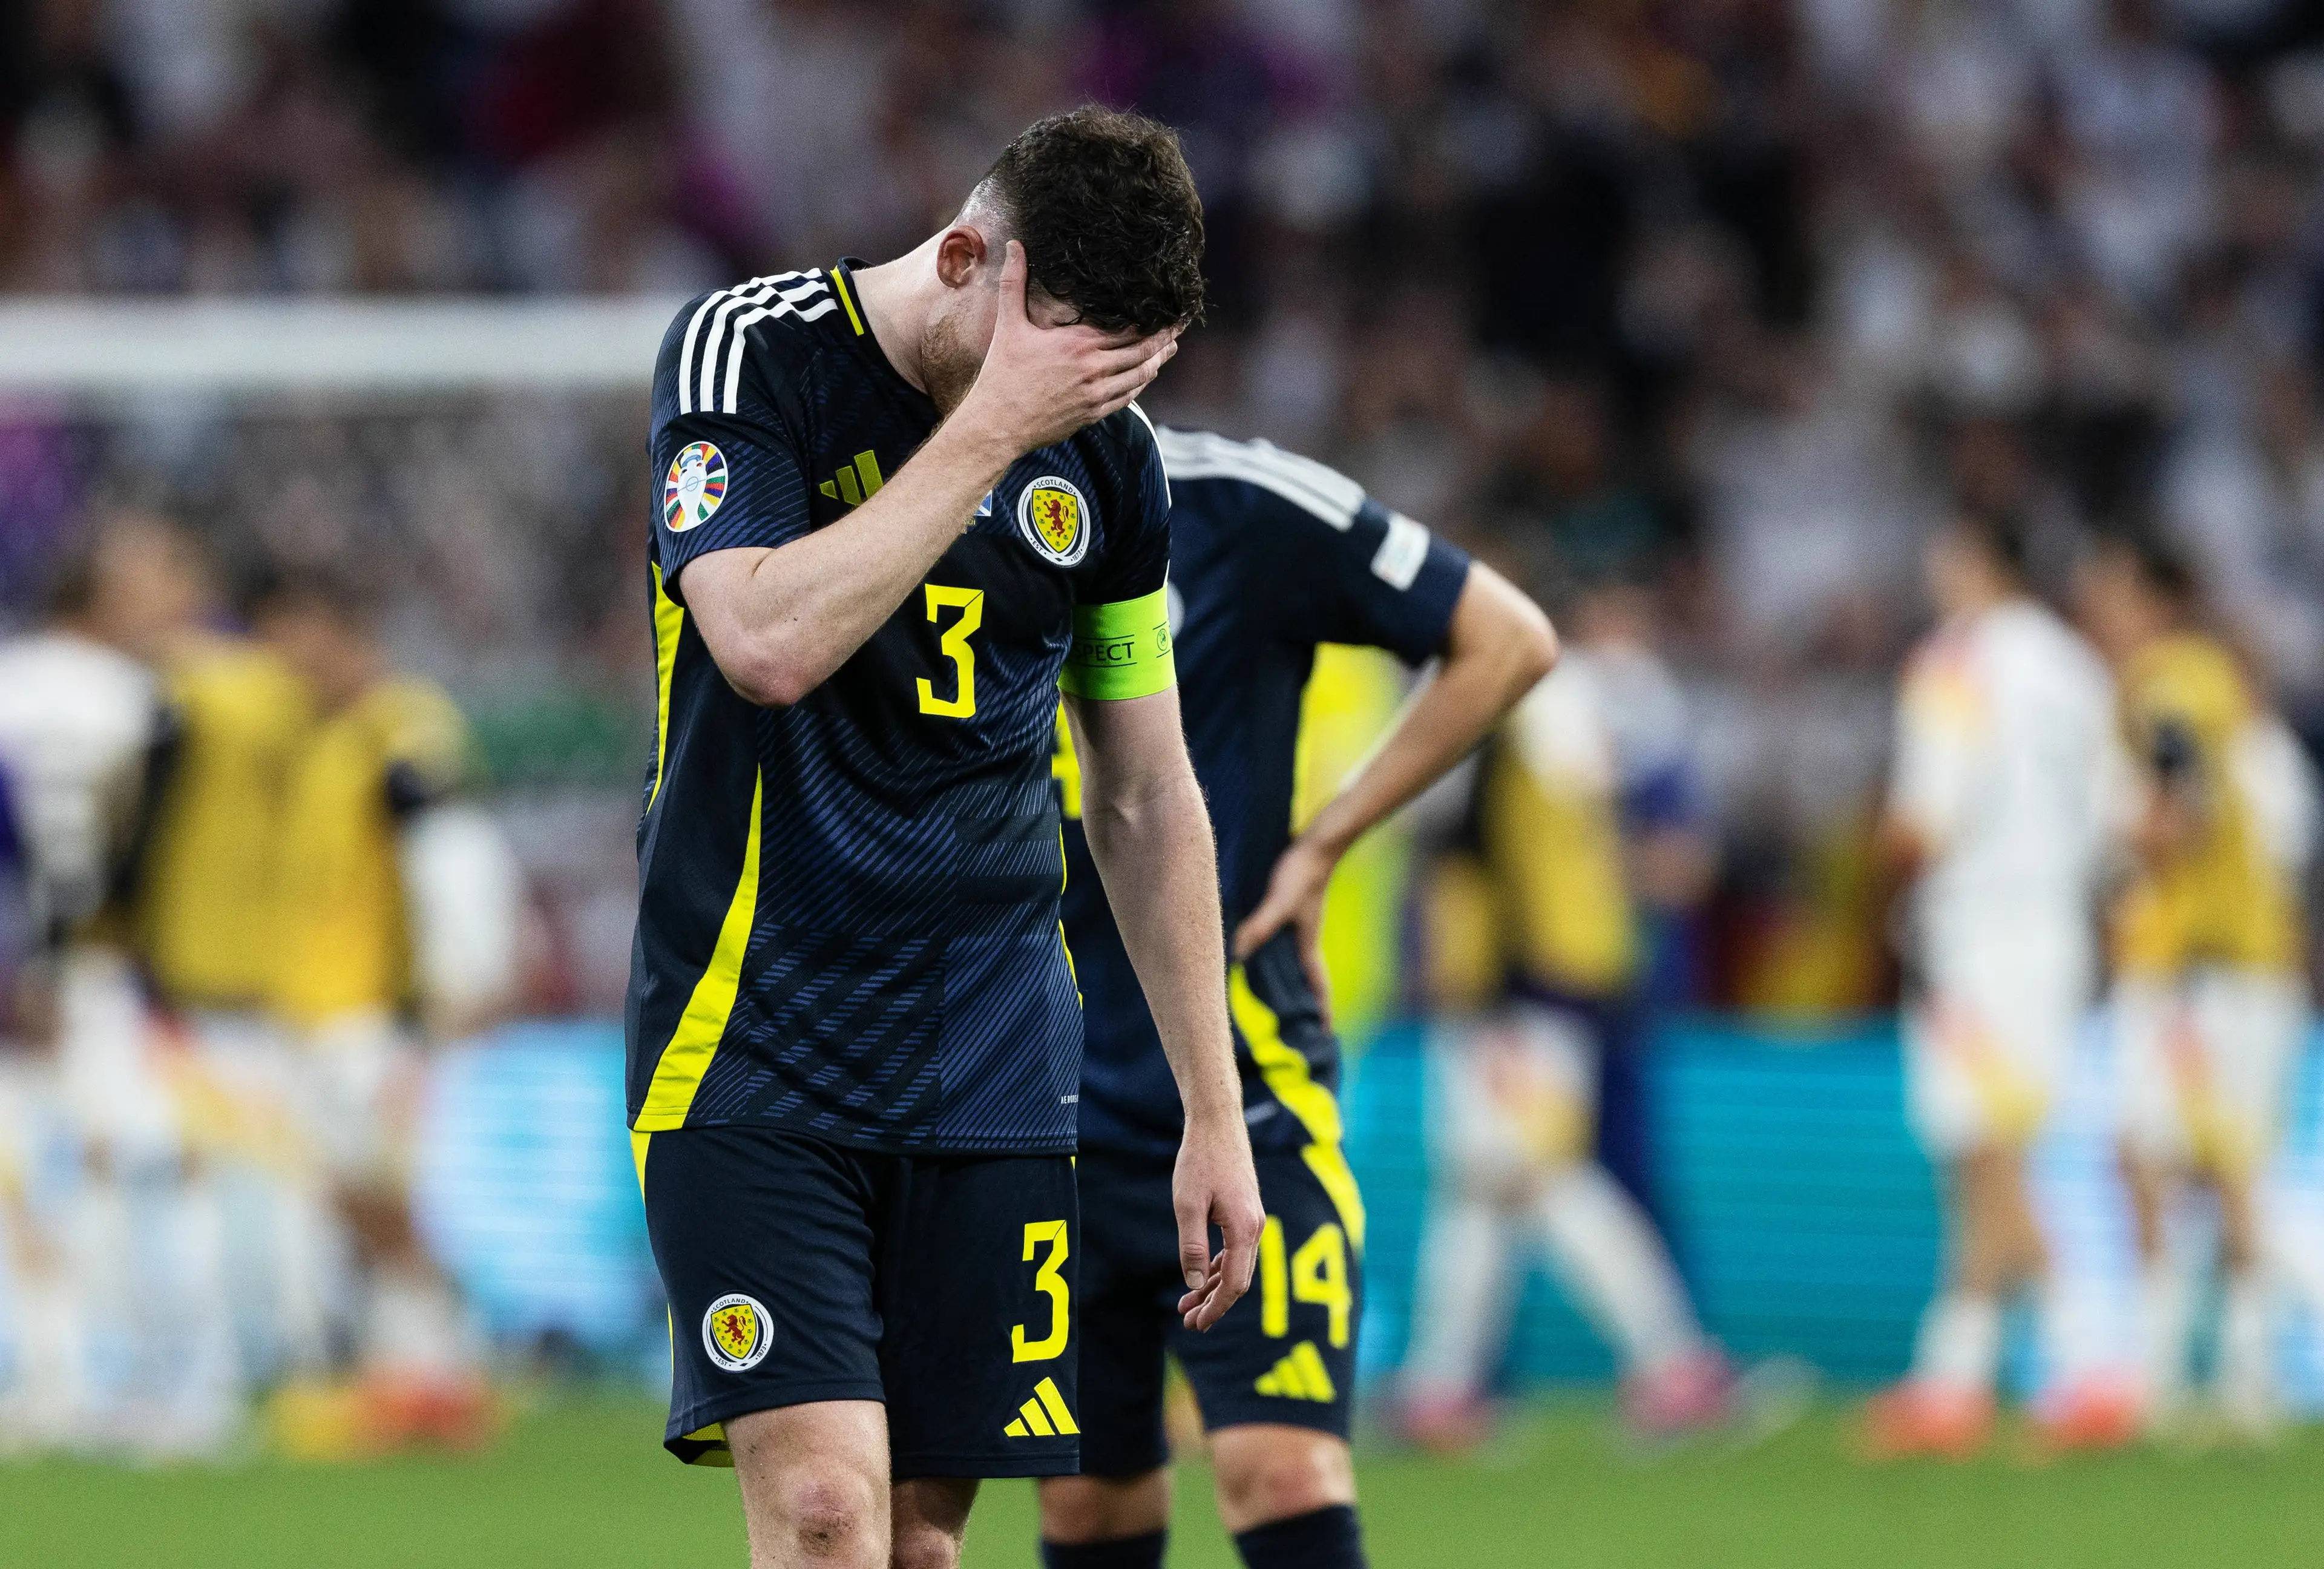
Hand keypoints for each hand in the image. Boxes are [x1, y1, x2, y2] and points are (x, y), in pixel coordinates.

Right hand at [957, 241, 1178, 453]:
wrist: (998, 423)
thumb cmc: (1002, 374)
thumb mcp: (1009, 324)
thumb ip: (1014, 283)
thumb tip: (1013, 244)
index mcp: (1078, 343)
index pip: (1128, 328)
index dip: (1152, 320)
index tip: (1167, 309)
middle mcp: (1094, 368)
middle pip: (1142, 350)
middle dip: (1164, 337)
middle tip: (1181, 326)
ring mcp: (1097, 394)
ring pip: (1140, 375)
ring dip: (1158, 360)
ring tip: (1171, 349)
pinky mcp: (1093, 413)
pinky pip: (1127, 397)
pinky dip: (1141, 384)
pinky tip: (1146, 376)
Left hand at [1172, 1109, 1263, 1330]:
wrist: (1218, 1123)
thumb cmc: (1199, 1160)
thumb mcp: (1187, 1205)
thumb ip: (1192, 1246)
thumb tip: (1194, 1284)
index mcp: (1244, 1229)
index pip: (1233, 1284)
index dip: (1215, 1308)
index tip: (1196, 1323)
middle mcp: (1255, 1228)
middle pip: (1238, 1280)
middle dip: (1214, 1303)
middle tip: (1189, 1321)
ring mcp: (1253, 1219)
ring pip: (1237, 1266)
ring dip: (1214, 1287)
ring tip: (1188, 1304)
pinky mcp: (1246, 1212)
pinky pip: (1236, 1250)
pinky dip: (1219, 1266)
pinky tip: (1203, 1276)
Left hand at [1232, 834, 1339, 1030]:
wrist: (1316, 845)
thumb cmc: (1302, 874)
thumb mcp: (1280, 902)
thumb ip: (1261, 926)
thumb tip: (1239, 952)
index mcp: (1307, 945)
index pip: (1318, 987)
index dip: (1323, 1011)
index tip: (1326, 1035)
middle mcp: (1303, 940)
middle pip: (1304, 980)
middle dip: (1302, 1004)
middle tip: (1293, 1027)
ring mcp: (1297, 926)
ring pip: (1290, 963)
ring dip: (1284, 981)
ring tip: (1269, 1000)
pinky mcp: (1288, 911)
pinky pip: (1278, 943)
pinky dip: (1270, 956)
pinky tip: (1253, 955)